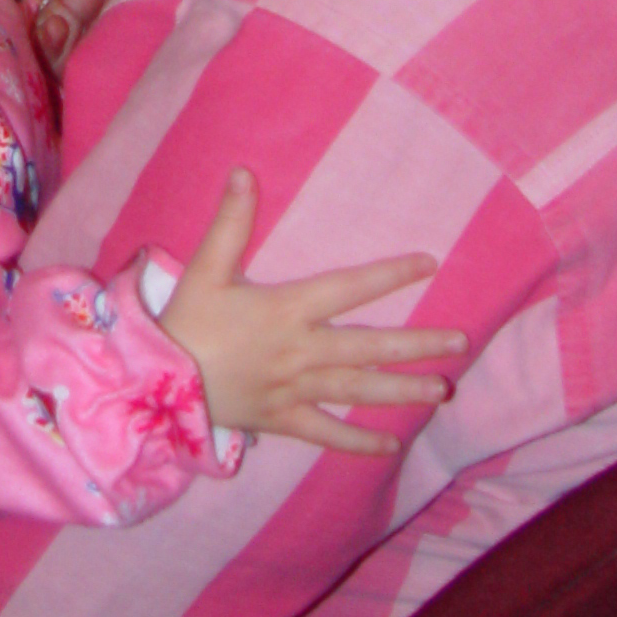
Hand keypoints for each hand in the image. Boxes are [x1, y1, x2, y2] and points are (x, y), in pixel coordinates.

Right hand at [159, 169, 465, 455]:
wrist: (156, 384)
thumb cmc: (184, 322)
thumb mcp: (204, 268)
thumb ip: (230, 222)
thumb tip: (244, 172)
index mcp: (288, 309)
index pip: (350, 288)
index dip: (391, 274)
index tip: (428, 264)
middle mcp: (301, 351)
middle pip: (369, 347)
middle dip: (417, 345)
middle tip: (460, 343)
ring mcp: (295, 389)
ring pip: (359, 392)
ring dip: (403, 391)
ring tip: (442, 390)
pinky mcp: (283, 420)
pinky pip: (328, 434)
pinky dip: (359, 442)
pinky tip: (391, 443)